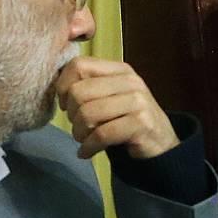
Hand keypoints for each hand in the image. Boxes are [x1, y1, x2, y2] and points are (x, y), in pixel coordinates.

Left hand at [56, 56, 178, 159]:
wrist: (161, 144)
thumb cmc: (129, 120)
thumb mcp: (111, 97)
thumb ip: (90, 86)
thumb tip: (56, 87)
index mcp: (119, 69)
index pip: (78, 65)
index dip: (63, 87)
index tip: (66, 105)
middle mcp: (130, 81)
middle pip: (79, 92)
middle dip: (72, 115)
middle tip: (78, 127)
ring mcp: (138, 101)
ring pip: (88, 114)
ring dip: (79, 133)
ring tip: (84, 140)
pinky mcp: (141, 124)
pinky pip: (102, 134)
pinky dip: (89, 147)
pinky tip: (87, 152)